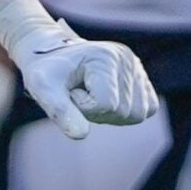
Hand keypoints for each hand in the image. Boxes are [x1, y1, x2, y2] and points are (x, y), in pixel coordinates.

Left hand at [0, 0, 156, 139]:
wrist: (52, 55)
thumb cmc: (46, 71)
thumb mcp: (43, 89)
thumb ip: (59, 111)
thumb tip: (80, 135)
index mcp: (105, 57)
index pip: (107, 105)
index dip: (82, 106)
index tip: (69, 90)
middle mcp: (127, 59)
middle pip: (125, 112)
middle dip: (97, 111)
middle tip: (79, 93)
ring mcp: (137, 67)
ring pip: (138, 114)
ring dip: (110, 112)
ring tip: (91, 94)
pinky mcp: (141, 76)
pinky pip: (147, 109)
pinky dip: (126, 111)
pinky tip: (106, 97)